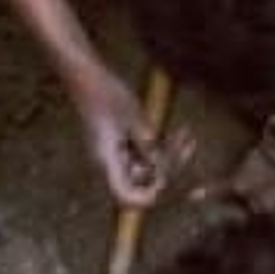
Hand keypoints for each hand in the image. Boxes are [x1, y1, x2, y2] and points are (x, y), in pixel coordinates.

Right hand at [76, 68, 188, 207]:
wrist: (86, 75)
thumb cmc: (104, 92)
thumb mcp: (132, 116)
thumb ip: (147, 142)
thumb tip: (162, 165)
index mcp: (107, 161)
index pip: (127, 197)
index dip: (149, 196)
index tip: (165, 178)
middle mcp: (110, 164)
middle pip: (144, 183)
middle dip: (169, 169)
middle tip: (188, 146)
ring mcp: (116, 156)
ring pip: (149, 169)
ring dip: (170, 156)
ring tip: (187, 135)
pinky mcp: (122, 145)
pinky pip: (146, 155)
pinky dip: (162, 147)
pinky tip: (179, 132)